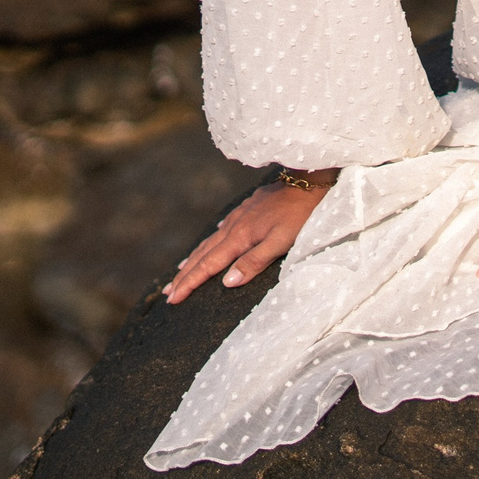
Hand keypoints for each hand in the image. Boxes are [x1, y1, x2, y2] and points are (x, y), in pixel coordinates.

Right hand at [164, 176, 331, 303]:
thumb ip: (254, 261)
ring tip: (181, 270)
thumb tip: (227, 282)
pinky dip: (213, 238)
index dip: (190, 283)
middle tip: (168, 292)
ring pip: (211, 240)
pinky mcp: (250, 207)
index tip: (173, 299)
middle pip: (203, 254)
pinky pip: (224, 227)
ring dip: (194, 257)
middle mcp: (234, 226)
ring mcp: (241, 215)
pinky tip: (213, 238)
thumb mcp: (281, 242)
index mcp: (240, 237)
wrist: (309, 179)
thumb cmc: (300, 215)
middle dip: (185, 275)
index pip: (208, 265)